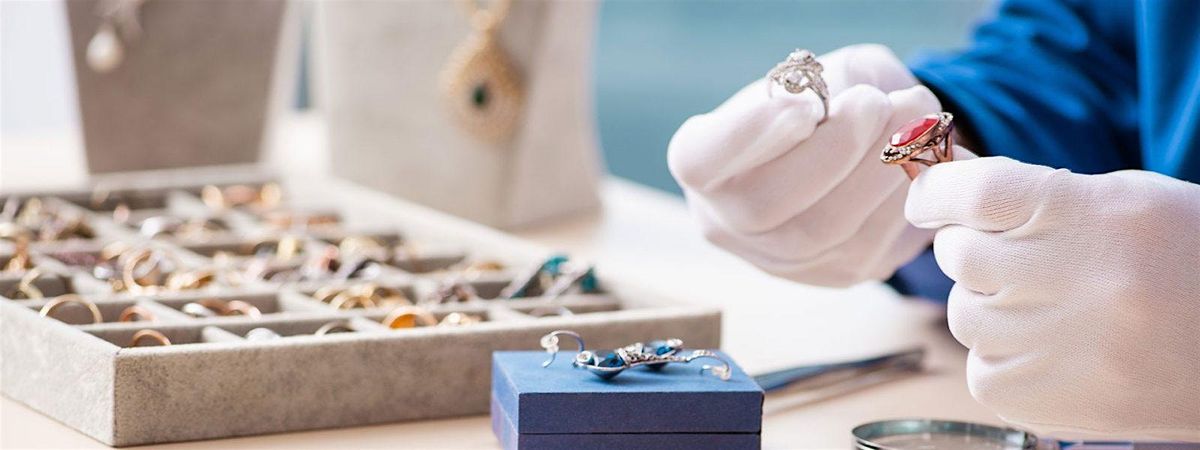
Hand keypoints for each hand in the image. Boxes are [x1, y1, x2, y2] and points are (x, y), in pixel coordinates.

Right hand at [668, 44, 947, 286]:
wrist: (855, 147)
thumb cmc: (822, 100)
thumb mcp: (817, 73)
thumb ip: (825, 82)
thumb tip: (853, 104)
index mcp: (700, 160)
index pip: (700, 161)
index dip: (748, 136)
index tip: (803, 105)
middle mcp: (725, 220)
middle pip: (764, 206)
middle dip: (830, 151)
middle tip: (873, 103)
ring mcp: (778, 258)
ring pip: (822, 230)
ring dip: (876, 171)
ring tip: (914, 119)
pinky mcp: (835, 273)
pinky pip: (868, 243)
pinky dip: (902, 197)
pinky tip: (926, 156)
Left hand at [906, 157, 1199, 439]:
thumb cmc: (1182, 259)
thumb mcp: (1123, 201)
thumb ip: (1033, 193)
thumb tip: (944, 188)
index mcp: (1092, 213)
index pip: (974, 192)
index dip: (937, 192)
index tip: (927, 200)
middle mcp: (1076, 278)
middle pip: (960, 255)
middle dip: (972, 250)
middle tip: (1013, 258)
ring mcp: (1063, 346)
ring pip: (964, 314)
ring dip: (987, 305)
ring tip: (1044, 306)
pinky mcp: (1051, 401)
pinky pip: (981, 369)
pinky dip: (1001, 356)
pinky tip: (1048, 348)